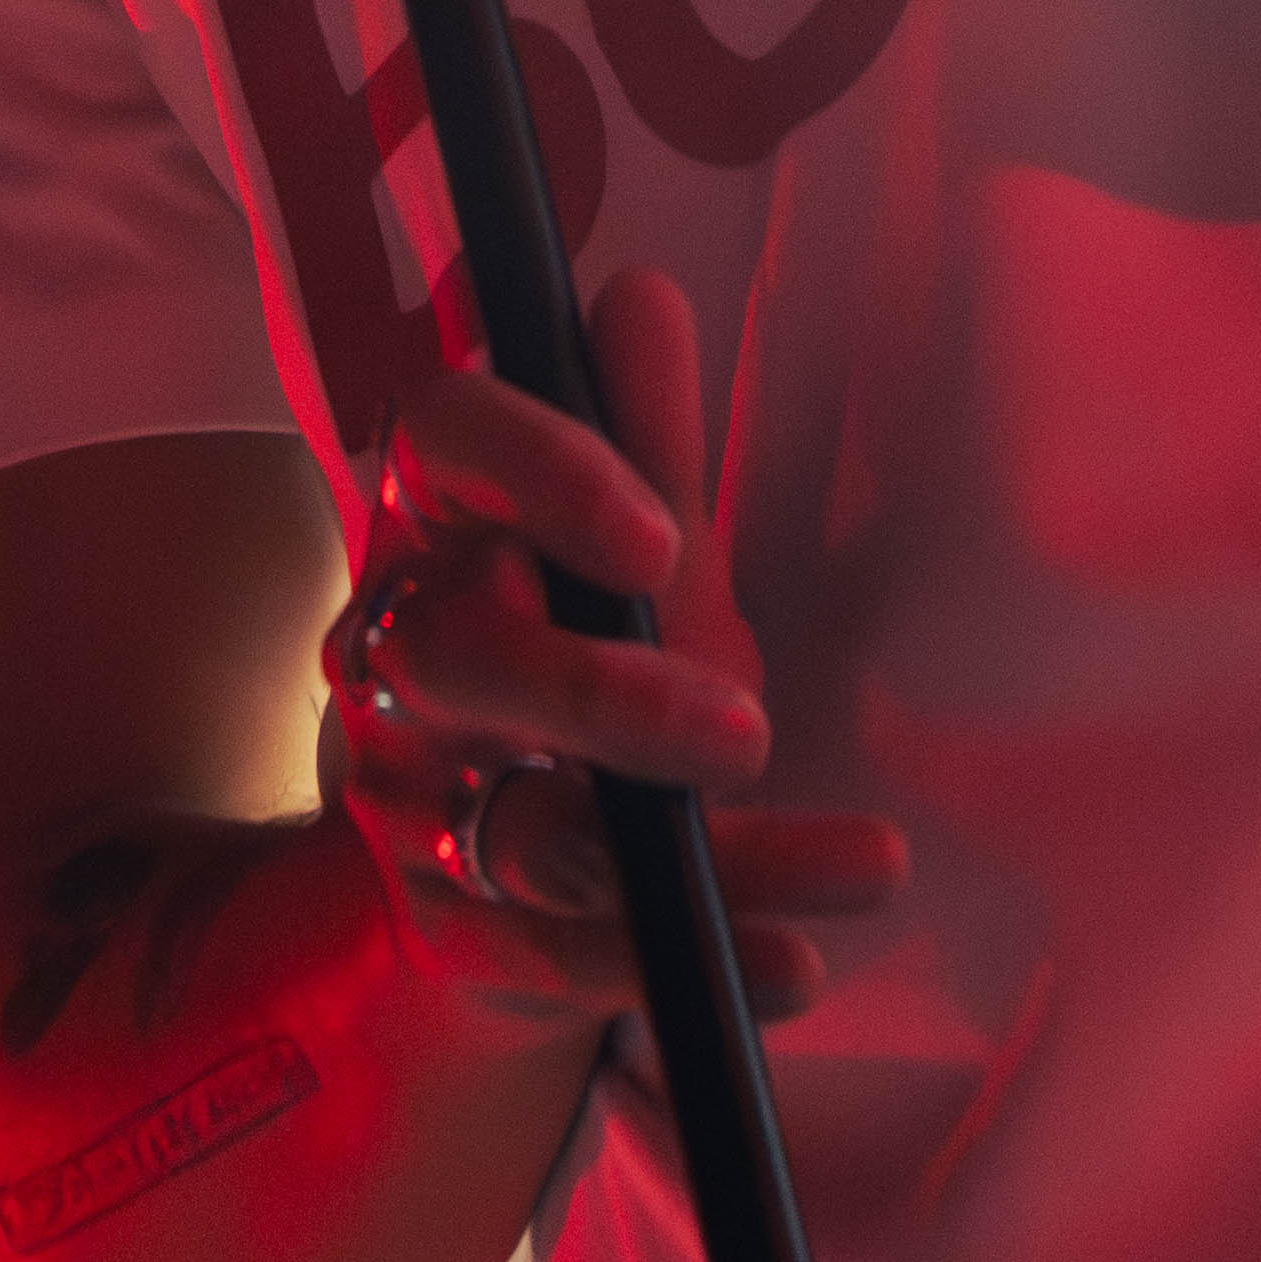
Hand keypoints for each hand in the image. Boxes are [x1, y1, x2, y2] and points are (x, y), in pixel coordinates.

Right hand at [316, 269, 903, 1042]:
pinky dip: (694, 960)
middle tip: (748, 726)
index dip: (538, 470)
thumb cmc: (579, 658)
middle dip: (602, 698)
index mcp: (439, 519)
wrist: (504, 867)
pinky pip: (566, 955)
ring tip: (861, 864)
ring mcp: (413, 801)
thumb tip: (638, 297)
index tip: (656, 529)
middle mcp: (398, 652)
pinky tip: (798, 964)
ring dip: (696, 852)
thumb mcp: (630, 555)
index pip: (438, 441)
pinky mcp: (451, 929)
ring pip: (529, 830)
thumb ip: (644, 441)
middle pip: (458, 660)